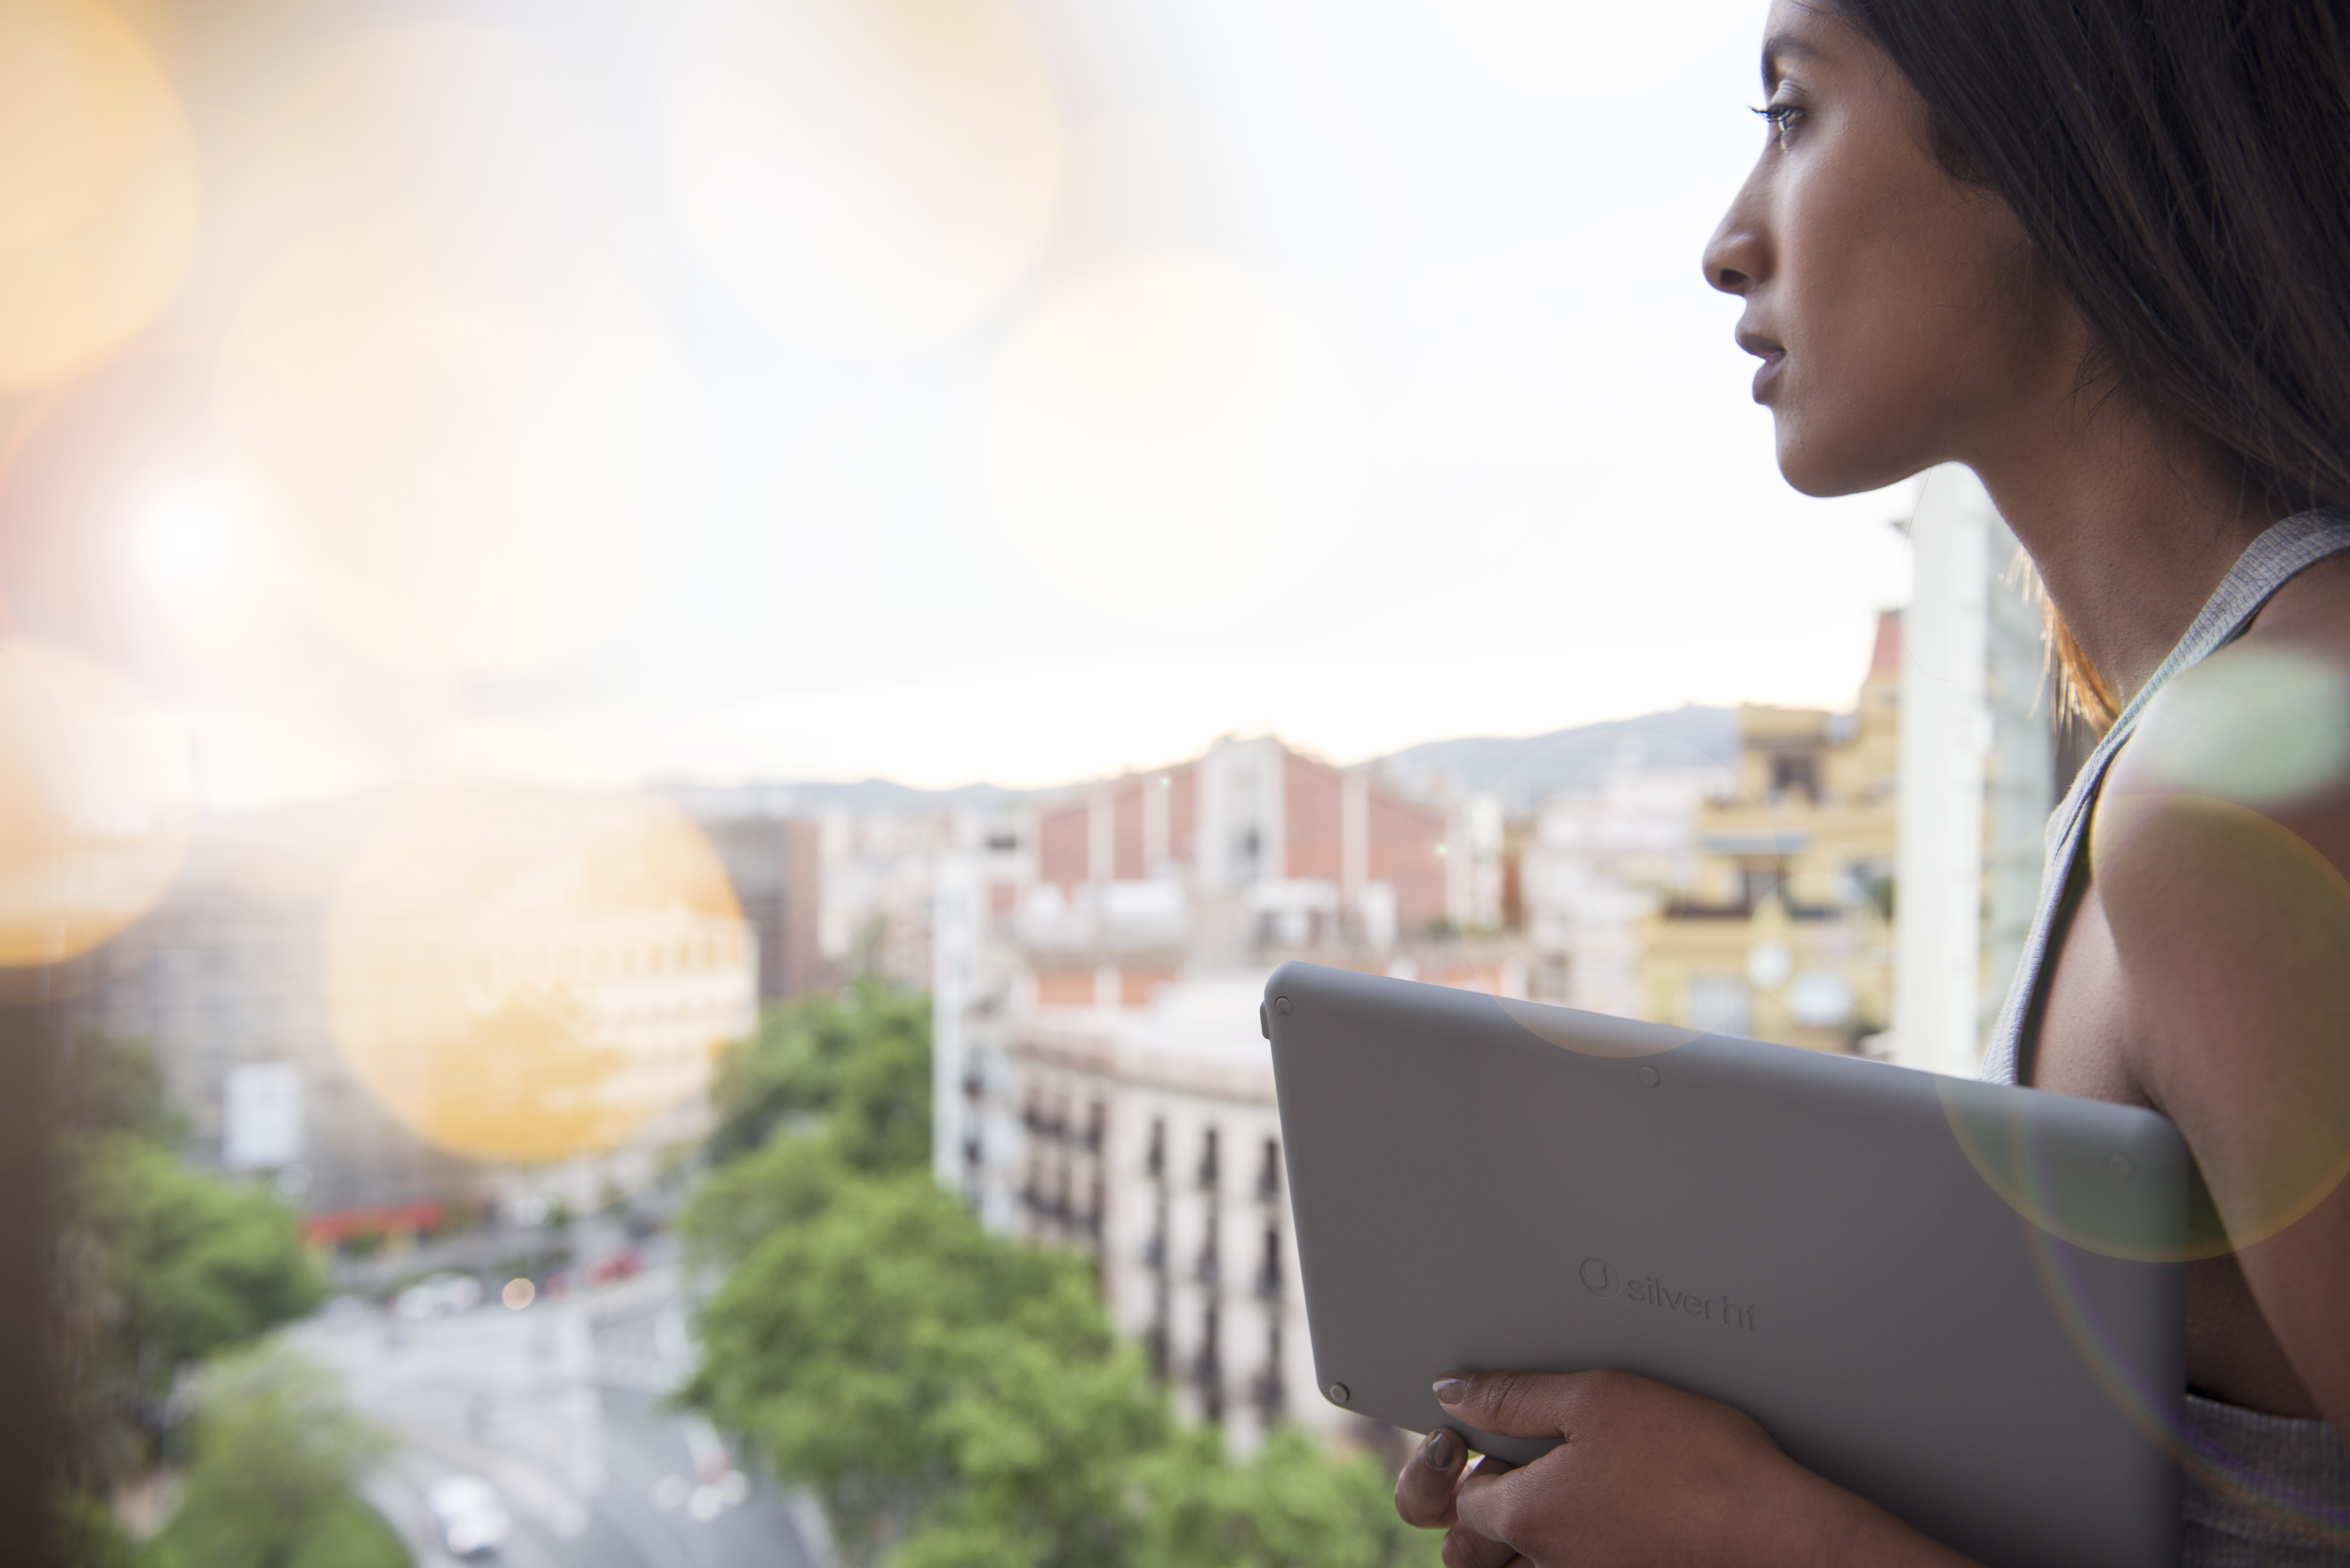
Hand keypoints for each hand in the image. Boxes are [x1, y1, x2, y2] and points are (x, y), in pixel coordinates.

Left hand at [1391, 1370, 1974, 1567]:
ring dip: (1515, 1538)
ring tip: (1555, 1488)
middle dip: (1473, 1515)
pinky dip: (1565, 1548)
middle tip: (1507, 1470)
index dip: (1462, 1459)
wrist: (1780, 1530)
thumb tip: (1452, 1393)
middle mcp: (1549, 1564)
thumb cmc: (1701, 1464)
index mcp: (1528, 1516)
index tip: (1483, 1435)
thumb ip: (1513, 1397)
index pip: (1456, 1497)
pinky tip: (1601, 1509)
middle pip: (1472, 1552)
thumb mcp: (1597, 1398)